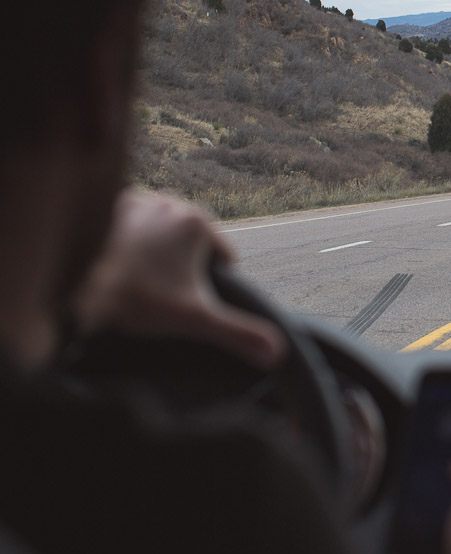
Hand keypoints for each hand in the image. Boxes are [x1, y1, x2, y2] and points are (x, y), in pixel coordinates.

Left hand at [72, 188, 285, 368]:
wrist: (69, 283)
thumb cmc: (135, 299)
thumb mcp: (194, 320)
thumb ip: (239, 334)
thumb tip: (278, 353)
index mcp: (197, 223)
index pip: (223, 256)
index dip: (212, 283)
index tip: (186, 300)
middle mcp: (170, 202)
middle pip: (190, 240)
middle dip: (182, 264)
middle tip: (160, 293)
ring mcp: (136, 201)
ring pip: (159, 229)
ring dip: (155, 248)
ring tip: (138, 279)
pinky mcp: (104, 206)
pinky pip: (128, 223)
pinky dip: (125, 239)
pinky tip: (115, 263)